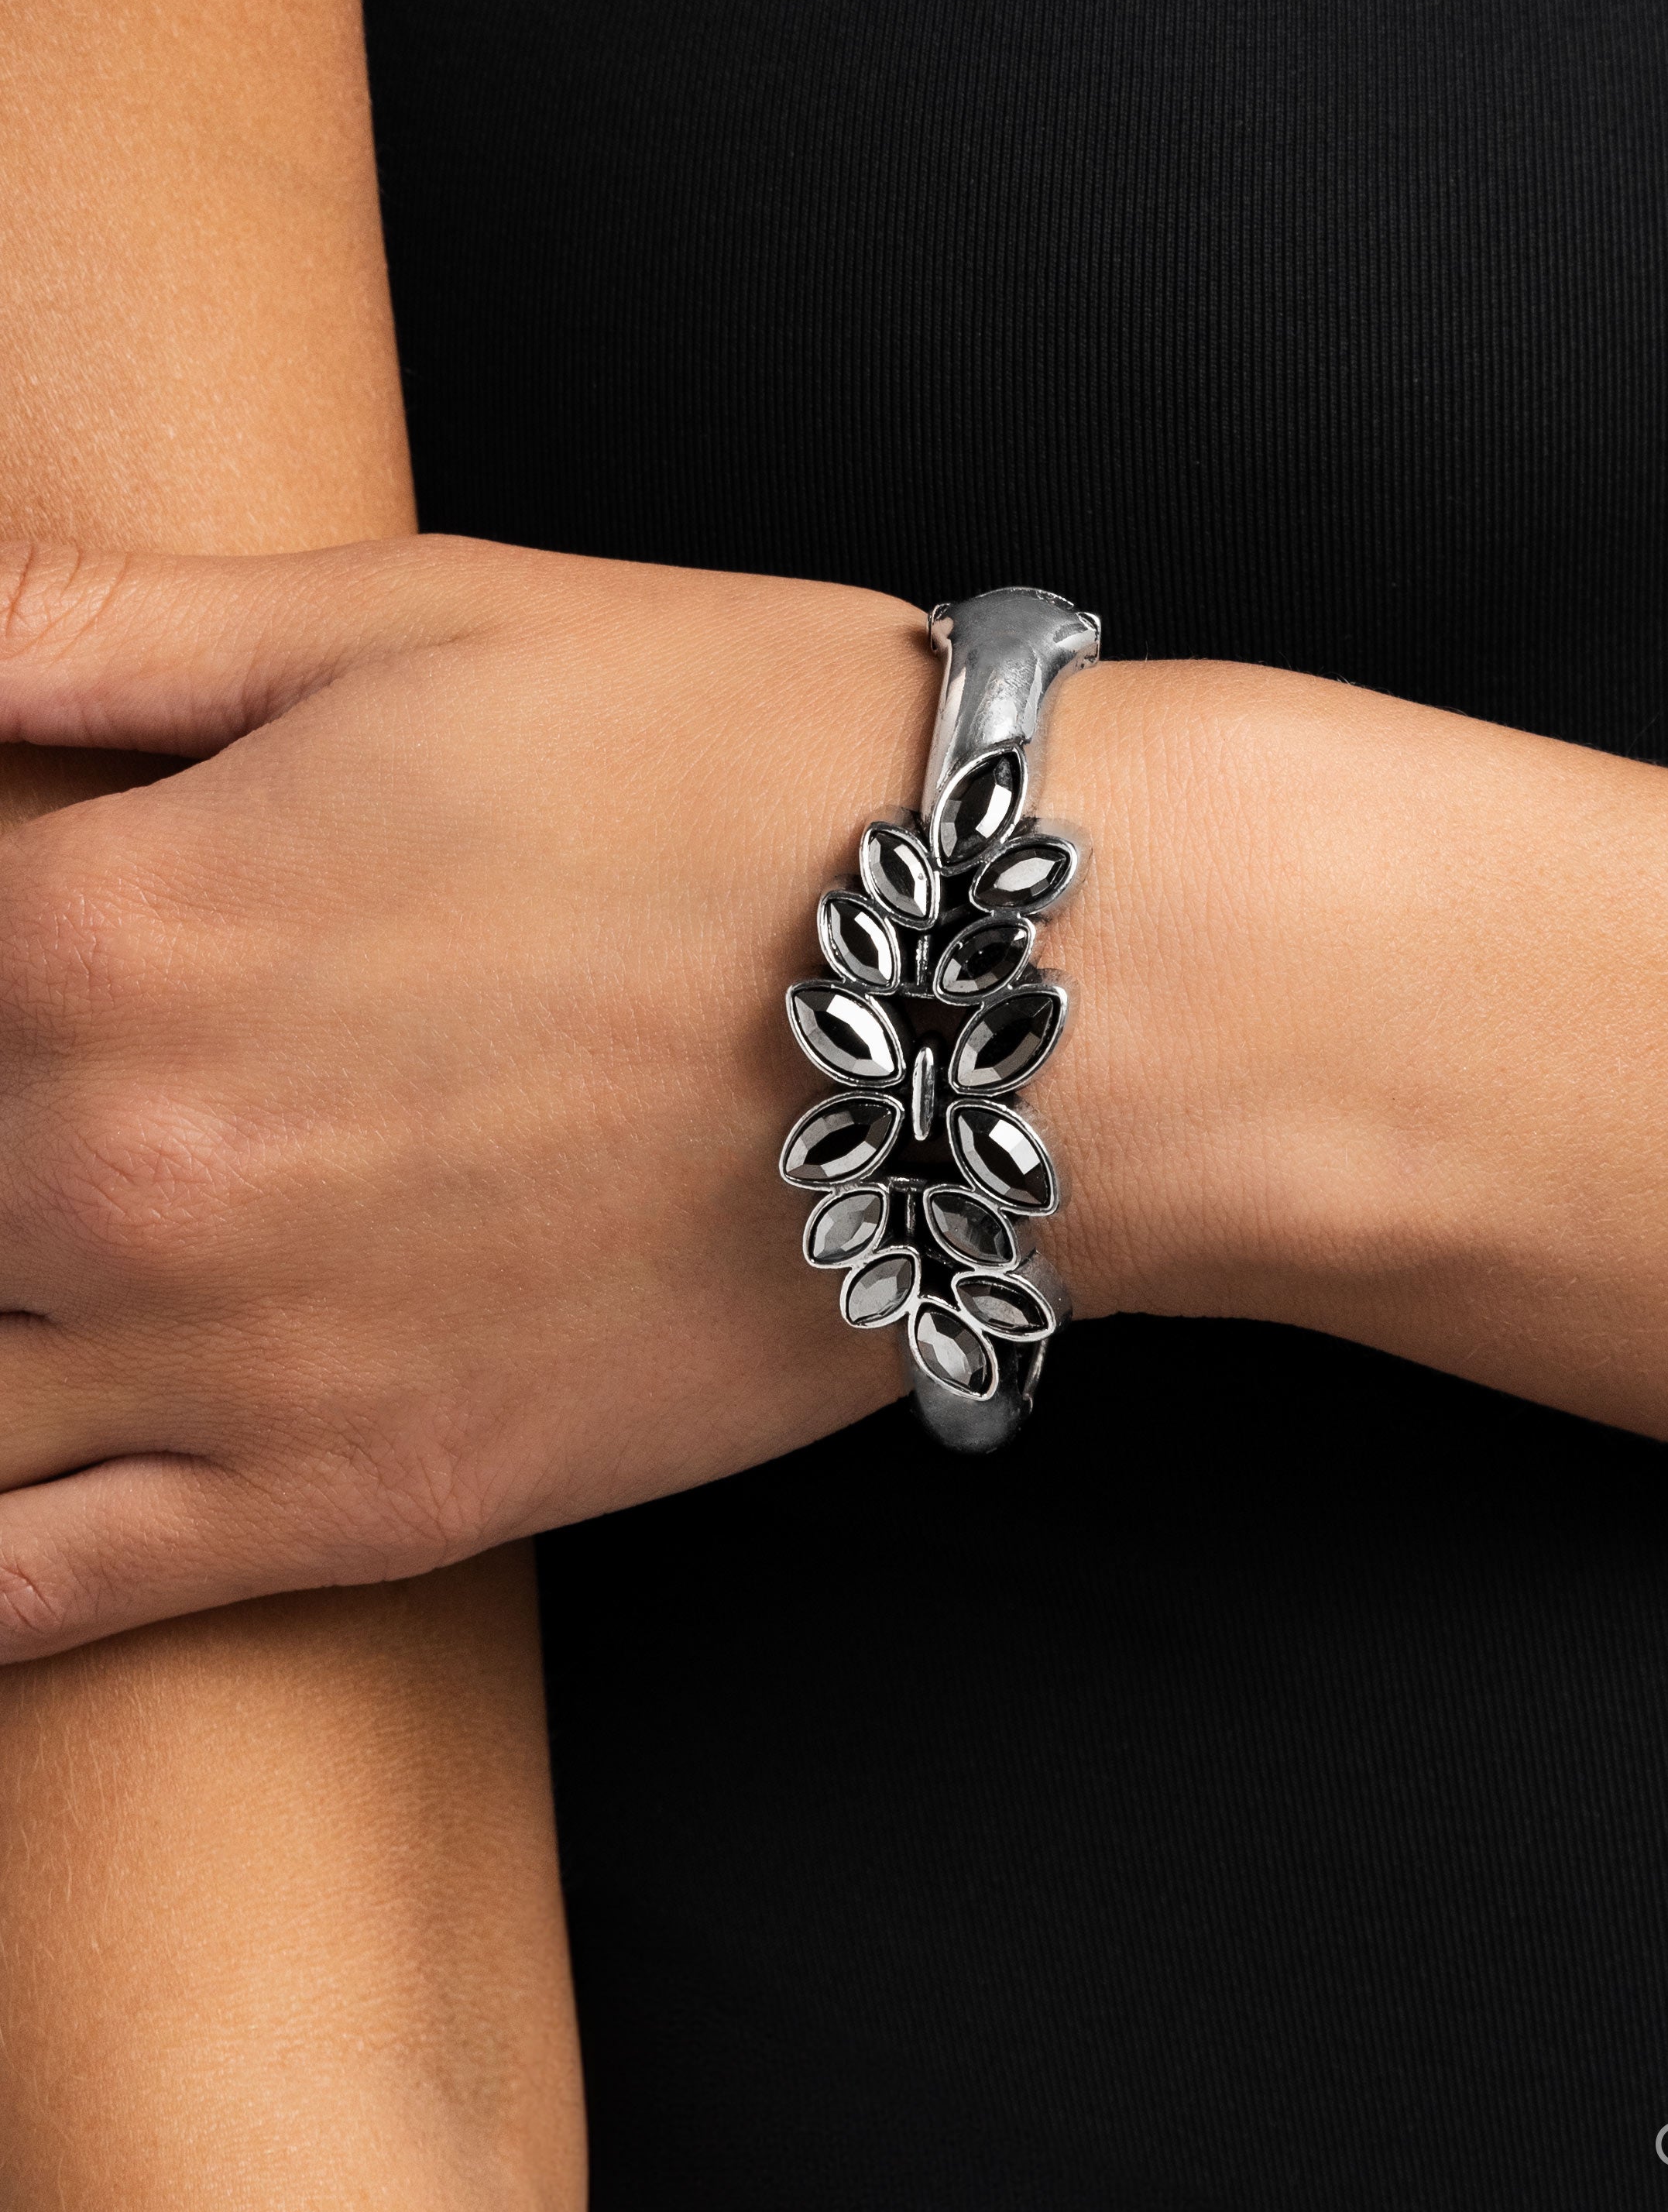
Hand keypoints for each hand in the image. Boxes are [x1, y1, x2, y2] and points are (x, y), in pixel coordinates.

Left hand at [0, 538, 944, 1654]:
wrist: (1024, 1004)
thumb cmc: (747, 771)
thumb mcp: (412, 615)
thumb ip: (100, 629)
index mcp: (96, 925)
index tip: (26, 941)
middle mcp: (118, 1171)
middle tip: (62, 1088)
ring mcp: (234, 1372)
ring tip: (46, 1251)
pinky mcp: (365, 1508)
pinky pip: (40, 1596)